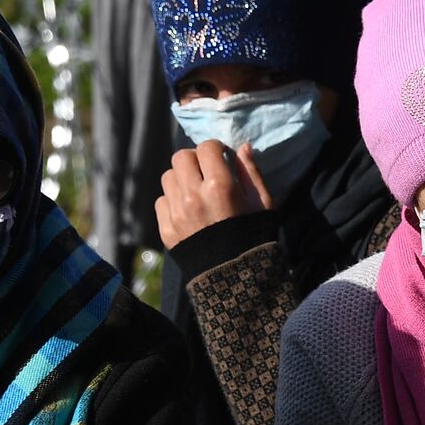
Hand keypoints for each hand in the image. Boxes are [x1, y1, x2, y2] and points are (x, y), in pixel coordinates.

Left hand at [155, 140, 271, 248]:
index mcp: (220, 186)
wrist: (235, 277)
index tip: (221, 157)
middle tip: (206, 170)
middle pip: (181, 157)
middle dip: (195, 159)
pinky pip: (162, 201)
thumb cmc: (254, 236)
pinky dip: (173, 201)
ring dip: (182, 178)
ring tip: (196, 190)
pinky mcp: (166, 229)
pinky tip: (188, 210)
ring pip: (168, 177)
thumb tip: (242, 147)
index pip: (206, 148)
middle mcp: (193, 196)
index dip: (215, 148)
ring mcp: (177, 213)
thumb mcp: (262, 202)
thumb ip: (250, 171)